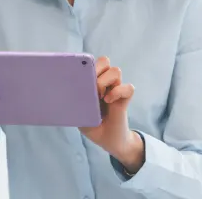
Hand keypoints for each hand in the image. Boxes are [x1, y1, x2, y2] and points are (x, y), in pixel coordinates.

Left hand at [79, 56, 142, 170]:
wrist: (107, 141)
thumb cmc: (91, 125)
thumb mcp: (79, 114)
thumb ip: (77, 101)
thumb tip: (74, 90)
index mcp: (92, 82)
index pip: (91, 62)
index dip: (86, 65)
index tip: (79, 76)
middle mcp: (105, 82)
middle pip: (104, 61)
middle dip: (96, 69)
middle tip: (91, 85)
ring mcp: (116, 89)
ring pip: (115, 71)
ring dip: (105, 81)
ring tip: (99, 96)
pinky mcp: (125, 98)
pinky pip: (128, 87)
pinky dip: (118, 92)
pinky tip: (109, 101)